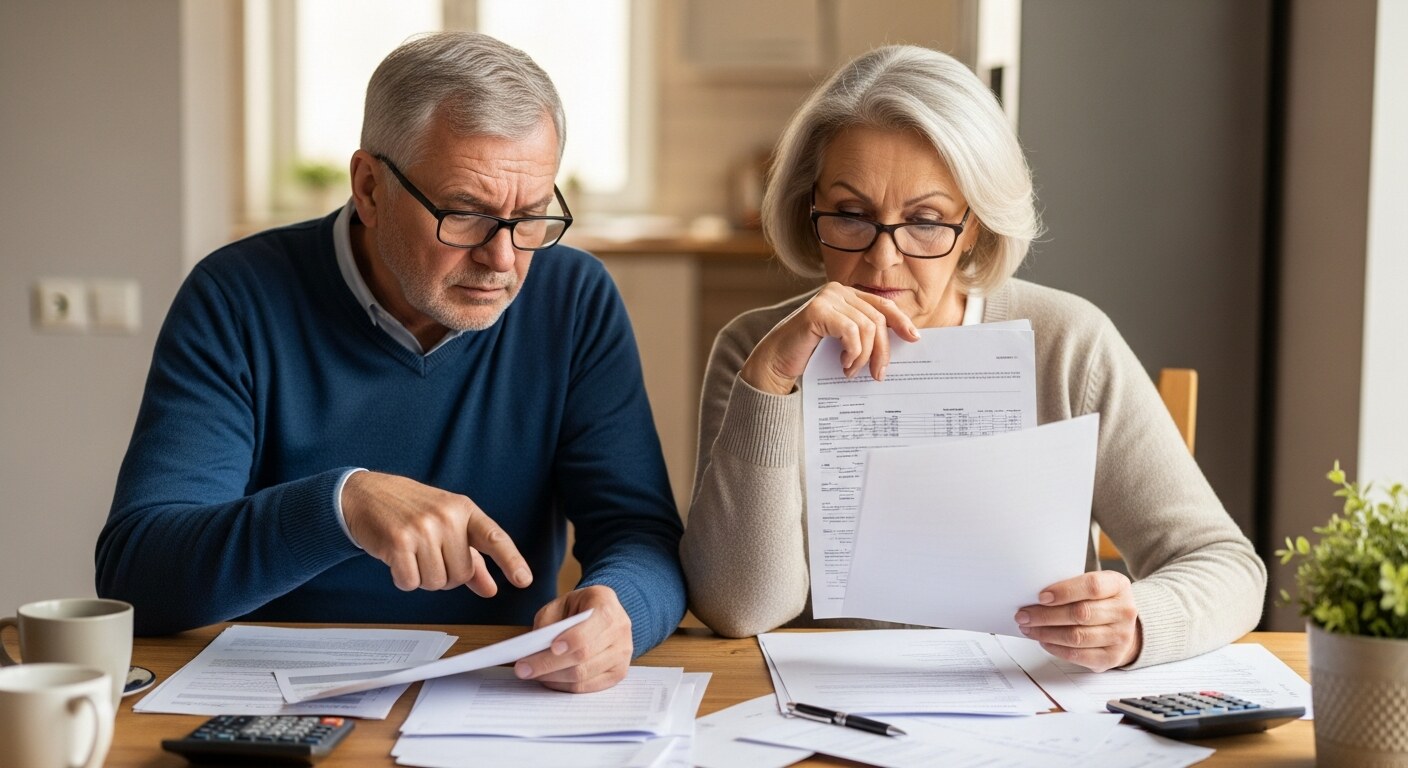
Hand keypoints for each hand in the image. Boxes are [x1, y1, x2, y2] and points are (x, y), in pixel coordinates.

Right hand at [341, 471, 531, 595]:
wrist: (366, 494)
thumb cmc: (411, 511)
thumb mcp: (447, 525)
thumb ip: (473, 559)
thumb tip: (491, 589)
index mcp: (464, 509)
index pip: (494, 537)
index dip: (511, 560)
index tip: (524, 580)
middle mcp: (446, 517)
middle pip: (461, 575)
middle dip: (446, 575)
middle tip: (428, 555)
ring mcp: (422, 528)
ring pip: (436, 582)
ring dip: (423, 578)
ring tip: (413, 554)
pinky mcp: (398, 542)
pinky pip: (411, 583)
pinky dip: (404, 579)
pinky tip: (398, 560)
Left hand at [513, 585, 631, 692]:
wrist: (604, 613)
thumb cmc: (579, 608)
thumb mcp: (561, 604)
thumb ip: (548, 623)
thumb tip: (533, 650)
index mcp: (606, 605)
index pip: (590, 628)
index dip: (570, 640)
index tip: (551, 648)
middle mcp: (620, 629)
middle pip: (583, 656)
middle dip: (549, 664)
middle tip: (523, 668)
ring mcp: (622, 653)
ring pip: (584, 675)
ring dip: (553, 678)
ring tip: (532, 674)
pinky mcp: (619, 673)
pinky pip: (588, 687)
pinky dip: (564, 686)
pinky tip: (549, 679)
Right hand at [740, 282, 918, 394]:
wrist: (777, 361)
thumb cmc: (811, 353)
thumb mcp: (844, 342)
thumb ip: (865, 335)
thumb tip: (901, 342)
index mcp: (847, 295)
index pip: (882, 305)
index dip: (901, 321)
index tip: (915, 338)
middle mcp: (838, 291)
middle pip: (877, 319)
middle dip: (882, 350)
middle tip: (878, 374)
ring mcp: (827, 298)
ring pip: (866, 327)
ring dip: (864, 356)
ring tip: (852, 371)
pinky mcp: (817, 310)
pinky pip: (851, 331)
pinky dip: (852, 352)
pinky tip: (843, 364)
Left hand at [1014, 571, 1141, 671]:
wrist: (1124, 628)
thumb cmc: (1099, 602)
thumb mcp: (1093, 586)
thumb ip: (1071, 587)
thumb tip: (1034, 597)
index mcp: (1118, 586)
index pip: (1092, 586)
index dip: (1064, 591)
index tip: (1041, 597)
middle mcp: (1124, 611)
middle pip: (1080, 613)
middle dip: (1046, 615)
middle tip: (1023, 615)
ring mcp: (1120, 636)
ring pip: (1077, 636)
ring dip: (1046, 633)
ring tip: (1028, 628)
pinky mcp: (1111, 658)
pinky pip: (1078, 655)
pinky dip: (1055, 648)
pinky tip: (1043, 640)